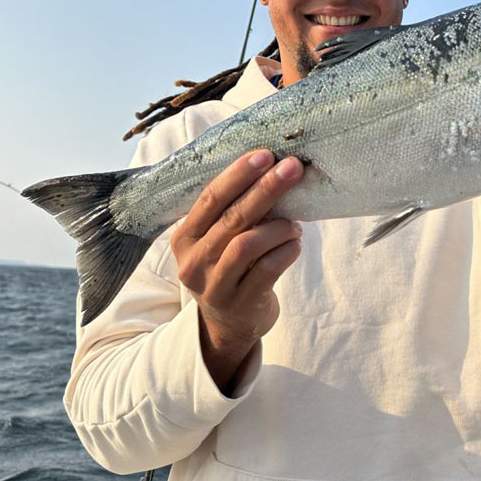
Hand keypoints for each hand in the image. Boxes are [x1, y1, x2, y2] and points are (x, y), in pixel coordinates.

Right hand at [171, 149, 303, 391]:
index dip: (238, 174)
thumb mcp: (218, 241)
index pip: (210, 199)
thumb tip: (273, 169)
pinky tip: (295, 244)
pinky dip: (286, 251)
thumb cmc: (230, 268)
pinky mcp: (240, 304)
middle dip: (266, 189)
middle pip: (232, 218)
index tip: (265, 154)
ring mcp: (214, 286)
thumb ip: (233, 212)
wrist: (229, 325)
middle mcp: (193, 262)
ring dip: (278, 227)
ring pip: (247, 244)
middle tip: (293, 168)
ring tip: (296, 224)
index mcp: (185, 238)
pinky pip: (267, 269)